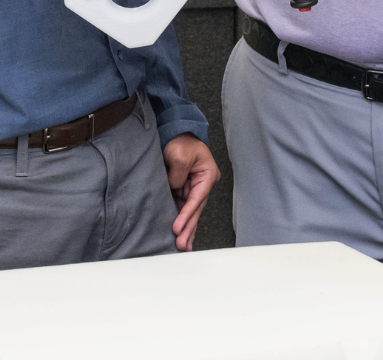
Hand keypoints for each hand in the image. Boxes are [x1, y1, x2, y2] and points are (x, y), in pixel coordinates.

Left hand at [163, 133, 218, 251]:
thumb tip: (175, 189)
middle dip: (189, 228)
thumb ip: (177, 174)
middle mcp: (203, 185)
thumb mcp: (179, 154)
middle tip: (181, 245)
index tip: (177, 228)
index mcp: (208, 176)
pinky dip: (183, 222)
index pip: (197, 199)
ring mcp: (195, 190)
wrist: (177, 135)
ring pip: (192, 213)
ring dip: (187, 229)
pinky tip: (182, 235)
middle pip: (197, 210)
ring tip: (182, 246)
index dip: (187, 215)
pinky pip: (184, 209)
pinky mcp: (185, 192)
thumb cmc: (181, 142)